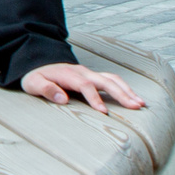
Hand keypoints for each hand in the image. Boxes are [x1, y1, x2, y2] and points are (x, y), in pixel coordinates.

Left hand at [21, 62, 143, 111]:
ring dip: (127, 90)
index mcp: (69, 75)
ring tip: (140, 103)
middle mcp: (82, 72)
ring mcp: (89, 73)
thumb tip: (61, 98)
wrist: (38, 62)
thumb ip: (46, 89)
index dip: (95, 99)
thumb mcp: (33, 83)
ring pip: (112, 79)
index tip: (104, 112)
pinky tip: (133, 97)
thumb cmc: (36, 76)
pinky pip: (111, 79)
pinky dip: (124, 87)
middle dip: (122, 94)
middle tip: (136, 107)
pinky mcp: (93, 76)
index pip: (85, 86)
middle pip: (106, 81)